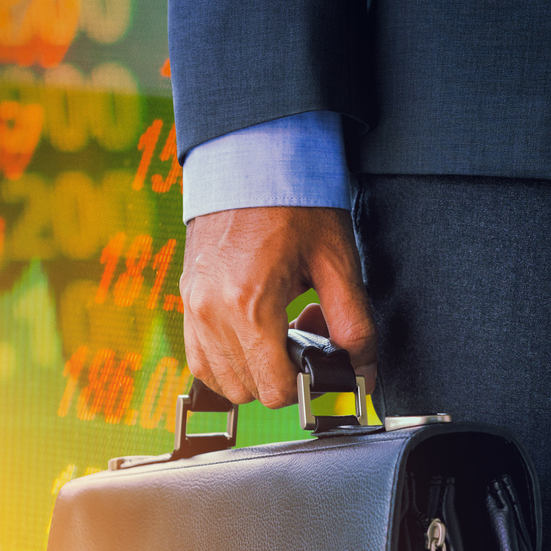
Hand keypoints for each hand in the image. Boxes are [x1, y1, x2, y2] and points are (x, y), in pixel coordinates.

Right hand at [180, 205, 376, 407]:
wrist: (252, 161)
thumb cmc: (294, 203)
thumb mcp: (336, 262)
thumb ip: (354, 323)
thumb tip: (363, 370)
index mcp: (249, 305)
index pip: (274, 388)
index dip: (305, 383)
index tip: (319, 356)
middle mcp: (212, 313)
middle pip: (247, 389)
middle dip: (280, 375)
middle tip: (302, 334)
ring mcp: (193, 308)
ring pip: (220, 380)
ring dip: (252, 370)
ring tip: (275, 331)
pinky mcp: (186, 301)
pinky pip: (200, 358)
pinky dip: (227, 360)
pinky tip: (252, 333)